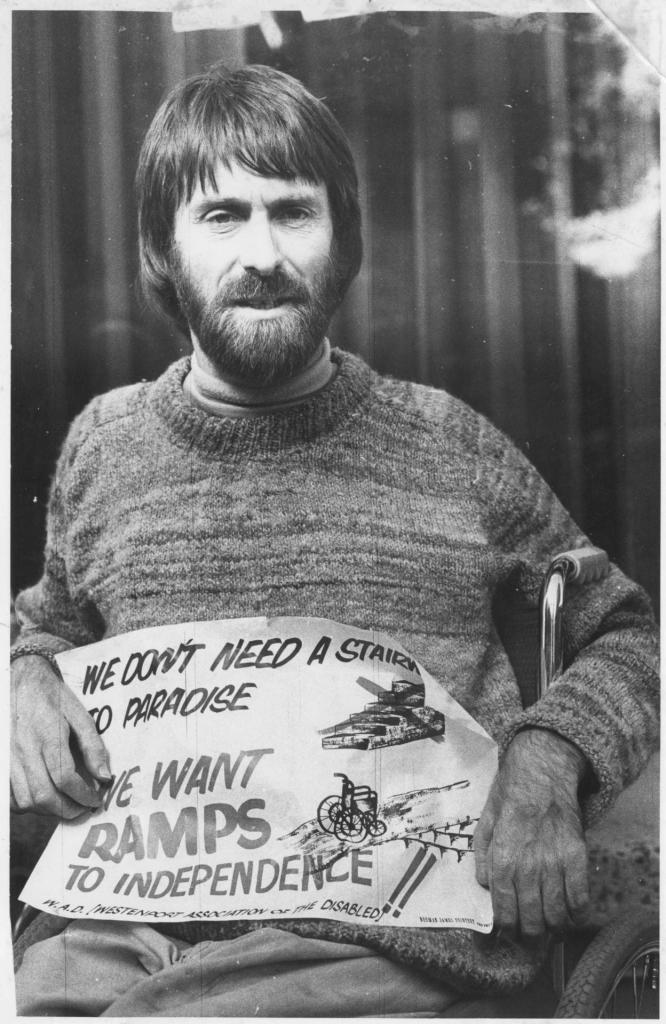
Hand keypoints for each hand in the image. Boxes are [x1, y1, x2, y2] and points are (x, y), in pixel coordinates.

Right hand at [11, 655, 111, 818]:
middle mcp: (24, 749)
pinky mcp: (0, 761)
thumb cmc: (52, 696)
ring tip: (65, 803)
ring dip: (48, 810)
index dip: (83, 796)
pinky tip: (42, 796)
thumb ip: (93, 746)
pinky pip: (9, 797)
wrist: (19, 680)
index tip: (96, 800)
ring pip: (25, 801)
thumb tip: (105, 777)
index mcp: (48, 735)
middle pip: (43, 796)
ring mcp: (8, 757)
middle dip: (67, 810)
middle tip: (83, 808)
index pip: (65, 779)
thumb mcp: (80, 714)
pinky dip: (27, 804)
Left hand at [474, 728, 589, 936]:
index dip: (505, 930)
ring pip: (557, 915)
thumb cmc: (510, 794)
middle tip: (529, 939)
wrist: (542, 770)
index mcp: (503, 858)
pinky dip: (576, 912)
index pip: (503, 911)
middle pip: (532, 920)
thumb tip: (484, 885)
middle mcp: (529, 865)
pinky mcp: (578, 856)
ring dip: (553, 929)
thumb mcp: (485, 821)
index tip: (506, 934)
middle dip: (530, 937)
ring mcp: (556, 862)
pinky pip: (580, 897)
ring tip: (549, 930)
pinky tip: (570, 913)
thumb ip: (482, 855)